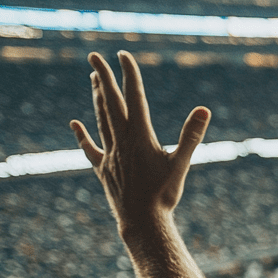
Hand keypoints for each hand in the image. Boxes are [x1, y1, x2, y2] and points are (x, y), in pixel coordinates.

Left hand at [70, 51, 210, 231]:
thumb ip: (191, 135)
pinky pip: (89, 148)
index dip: (129, 74)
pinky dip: (82, 134)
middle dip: (103, 76)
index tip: (123, 55)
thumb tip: (203, 110)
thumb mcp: (182, 163)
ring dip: (97, 97)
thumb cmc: (164, 195)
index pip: (134, 97)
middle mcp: (121, 140)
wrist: (142, 222)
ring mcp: (110, 154)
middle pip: (110, 102)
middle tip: (94, 56)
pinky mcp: (104, 169)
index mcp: (140, 136)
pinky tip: (74, 123)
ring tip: (93, 78)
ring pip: (100, 118)